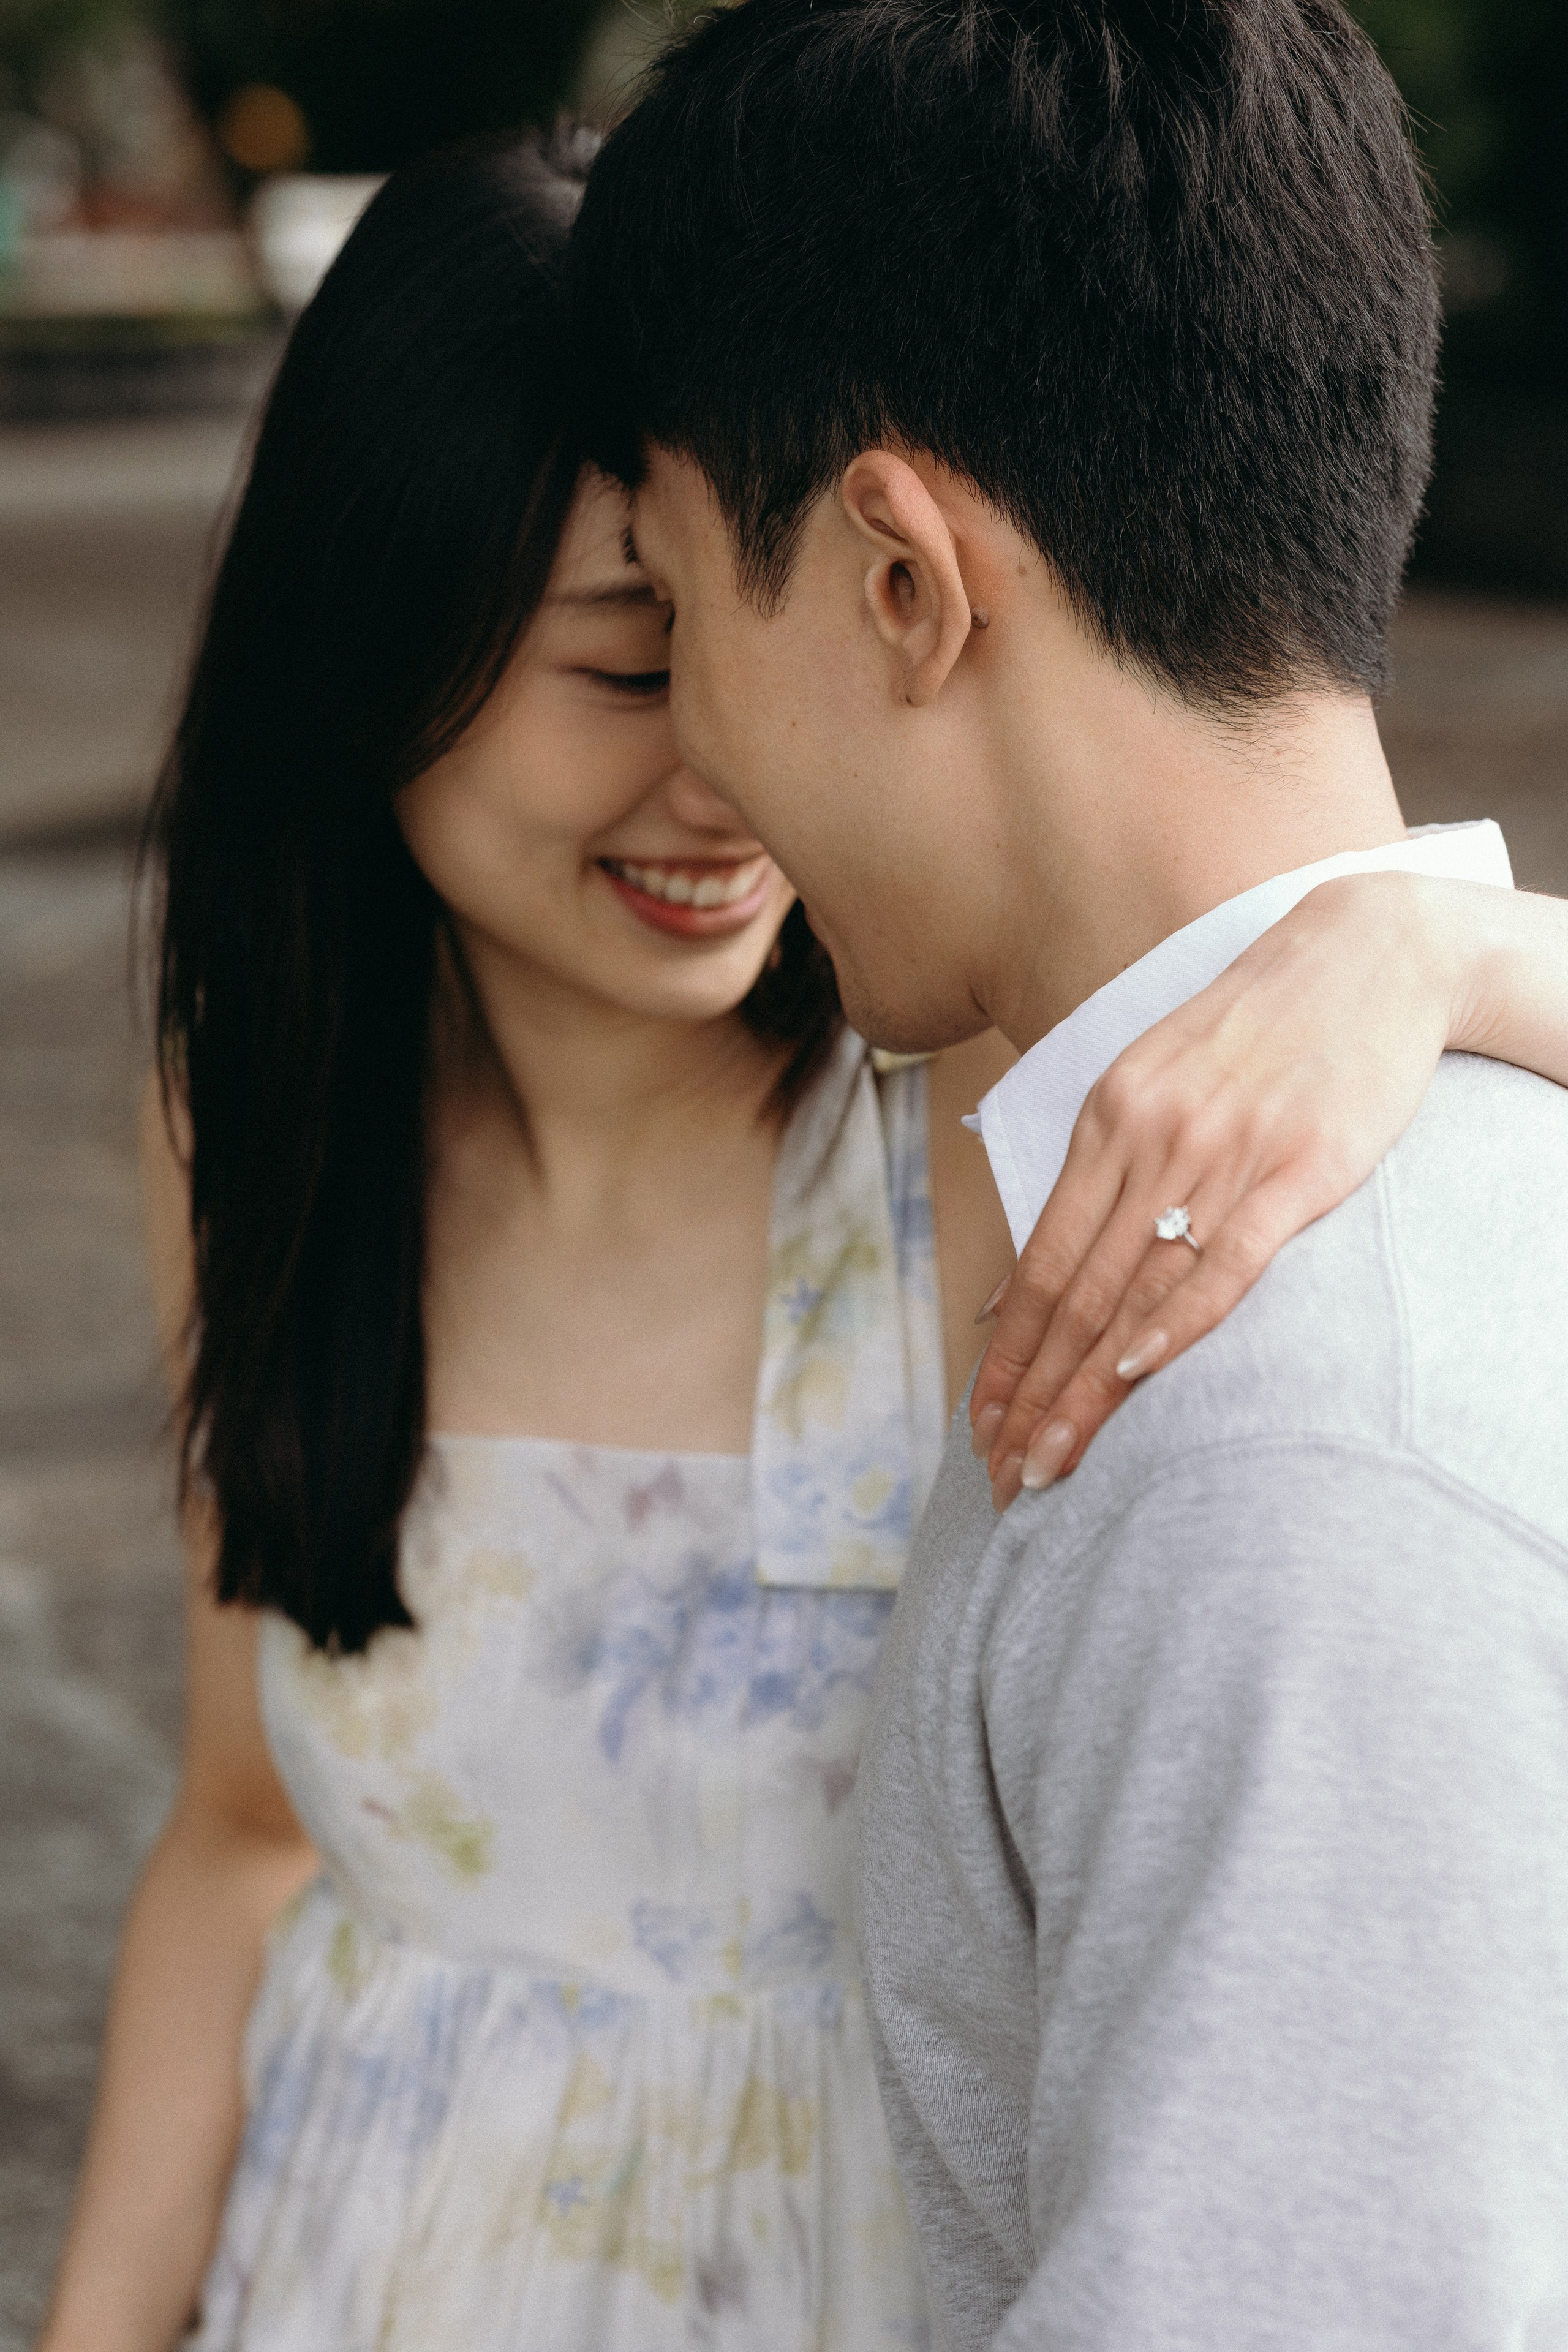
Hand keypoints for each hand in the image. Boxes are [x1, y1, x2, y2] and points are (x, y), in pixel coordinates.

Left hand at [970, 872, 1462, 1509]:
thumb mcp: (1154, 1084)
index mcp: (1107, 1121)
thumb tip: (1023, 1279)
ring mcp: (1222, 1153)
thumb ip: (1096, 1178)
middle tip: (1004, 1476)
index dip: (1006, 1356)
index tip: (980, 1428)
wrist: (1366, 954)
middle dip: (1031, 1395)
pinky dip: (1176, 1321)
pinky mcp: (1298, 1165)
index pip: (1040, 1265)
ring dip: (1086, 1388)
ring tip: (1052, 1464)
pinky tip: (1135, 1375)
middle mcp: (1149, 1139)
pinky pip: (1225, 1258)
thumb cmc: (1259, 1031)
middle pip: (1075, 1293)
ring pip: (1134, 1292)